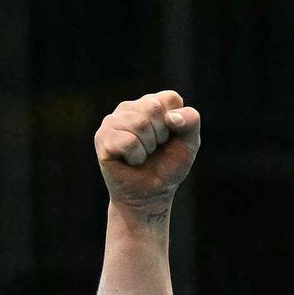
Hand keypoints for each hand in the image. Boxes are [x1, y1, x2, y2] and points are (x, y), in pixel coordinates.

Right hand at [95, 90, 200, 206]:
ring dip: (148, 148)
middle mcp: (130, 107)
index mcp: (152, 103)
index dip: (176, 123)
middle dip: (161, 135)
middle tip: (154, 149)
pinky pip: (128, 141)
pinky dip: (136, 157)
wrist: (150, 196)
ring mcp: (113, 120)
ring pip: (139, 124)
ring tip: (142, 155)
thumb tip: (170, 117)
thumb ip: (191, 121)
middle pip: (153, 108)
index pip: (170, 98)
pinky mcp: (102, 136)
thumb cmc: (168, 167)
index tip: (169, 138)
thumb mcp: (189, 143)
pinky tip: (131, 161)